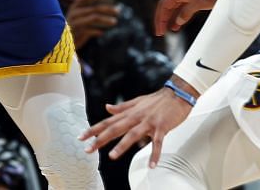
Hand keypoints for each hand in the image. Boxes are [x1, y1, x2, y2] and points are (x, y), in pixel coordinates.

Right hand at [65, 0, 119, 47]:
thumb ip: (90, 5)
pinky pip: (90, 30)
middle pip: (94, 9)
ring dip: (106, 20)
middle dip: (107, 9)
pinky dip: (97, 31)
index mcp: (74, 8)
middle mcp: (74, 14)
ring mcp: (75, 24)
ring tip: (114, 21)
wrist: (59, 43)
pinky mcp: (76, 34)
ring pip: (94, 18)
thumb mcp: (80, 14)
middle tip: (118, 11)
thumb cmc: (73, 26)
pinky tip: (101, 33)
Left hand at [79, 76, 195, 167]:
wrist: (178, 94)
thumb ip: (122, 107)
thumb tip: (107, 107)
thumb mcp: (137, 101)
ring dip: (122, 145)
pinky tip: (152, 164)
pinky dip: (155, 153)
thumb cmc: (157, 100)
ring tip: (112, 156)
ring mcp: (149, 122)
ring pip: (133, 134)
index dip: (94, 129)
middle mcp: (136, 117)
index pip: (108, 122)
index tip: (81, 137)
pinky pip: (158, 142)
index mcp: (129, 112)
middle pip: (115, 128)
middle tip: (89, 149)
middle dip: (101, 139)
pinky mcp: (162, 127)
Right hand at [154, 0, 237, 35]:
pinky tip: (175, 27)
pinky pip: (179, 9)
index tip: (159, 30)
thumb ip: (188, 11)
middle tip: (159, 33)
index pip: (163, 5)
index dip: (160, 18)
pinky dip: (175, 17)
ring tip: (165, 32)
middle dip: (161, 20)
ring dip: (167, 19)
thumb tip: (177, 22)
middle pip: (165, 6)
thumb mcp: (202, 2)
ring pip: (171, 8)